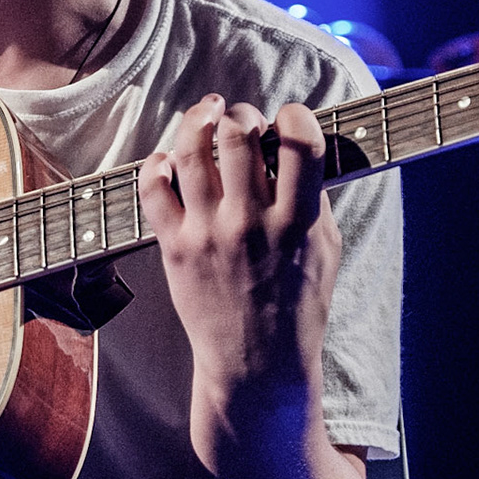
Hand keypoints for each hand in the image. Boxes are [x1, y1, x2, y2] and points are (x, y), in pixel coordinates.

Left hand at [136, 95, 339, 396]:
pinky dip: (158, 161)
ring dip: (199, 118)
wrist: (257, 365)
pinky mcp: (174, 247)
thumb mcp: (326, 250)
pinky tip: (171, 158)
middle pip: (238, 133)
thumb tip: (296, 148)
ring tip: (207, 113)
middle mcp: (251, 222)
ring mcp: (208, 233)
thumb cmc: (298, 306)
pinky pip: (153, 187)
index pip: (300, 141)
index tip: (290, 120)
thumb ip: (314, 199)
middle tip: (243, 119)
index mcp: (297, 221)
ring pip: (192, 149)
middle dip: (242, 113)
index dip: (295, 115)